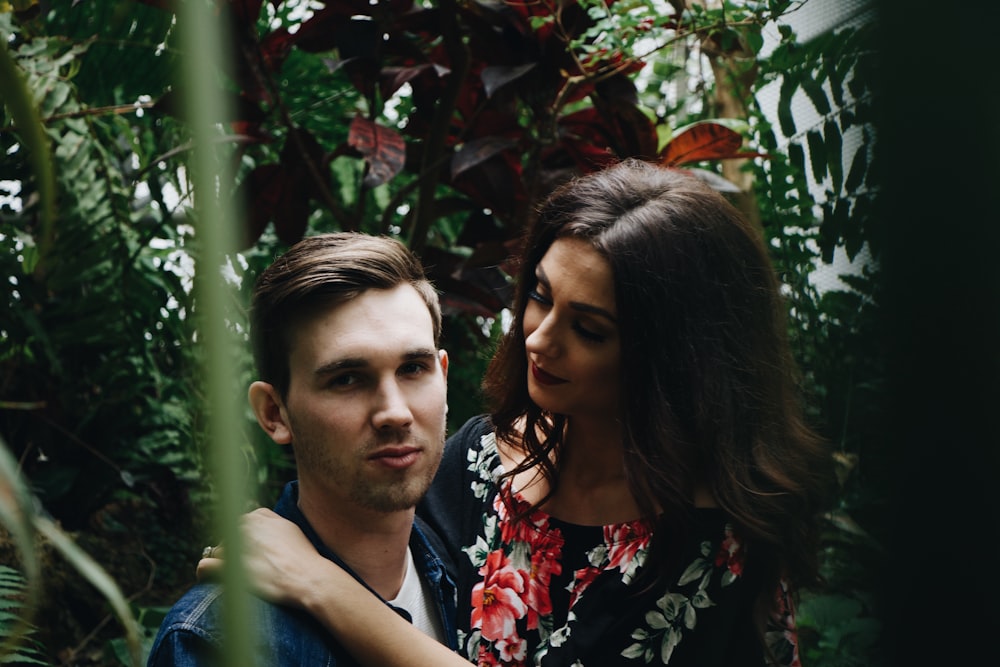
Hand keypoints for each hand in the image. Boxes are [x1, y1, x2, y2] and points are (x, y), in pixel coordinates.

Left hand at [196, 508, 326, 607]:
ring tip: (239, 575)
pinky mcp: (230, 569)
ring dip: (225, 562)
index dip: (245, 539)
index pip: (241, 525)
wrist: (307, 577)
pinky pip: (205, 566)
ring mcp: (236, 548)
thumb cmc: (301, 555)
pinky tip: (207, 575)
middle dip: (235, 550)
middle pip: (229, 537)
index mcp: (257, 517)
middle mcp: (243, 529)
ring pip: (219, 552)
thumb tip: (254, 512)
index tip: (252, 550)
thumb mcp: (287, 527)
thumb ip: (268, 519)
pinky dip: (205, 570)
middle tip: (248, 565)